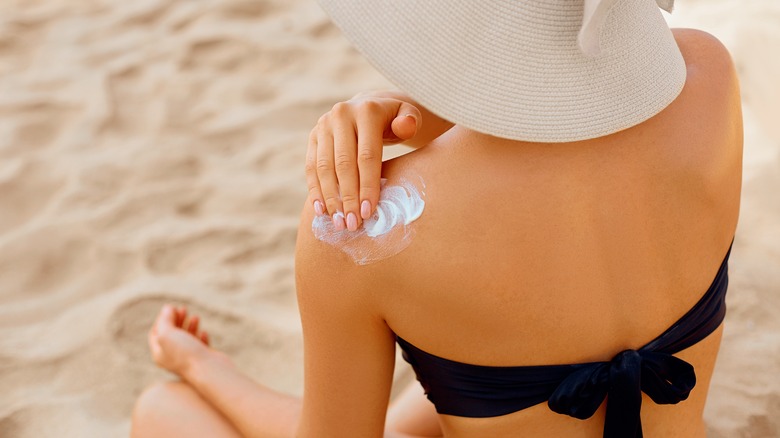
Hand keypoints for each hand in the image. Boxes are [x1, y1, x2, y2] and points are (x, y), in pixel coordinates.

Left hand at [148, 304, 223, 377]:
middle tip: (183, 309)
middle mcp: (171, 358)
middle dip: (176, 320)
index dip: (162, 319)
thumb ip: (164, 320)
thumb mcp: (167, 334)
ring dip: (190, 325)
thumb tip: (167, 309)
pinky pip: (199, 345)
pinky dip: (200, 336)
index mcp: (159, 354)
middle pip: (171, 335)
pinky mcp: (201, 359)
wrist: (208, 369)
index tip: (171, 309)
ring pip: (186, 339)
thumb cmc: (185, 353)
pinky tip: (204, 332)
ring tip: (196, 317)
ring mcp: (187, 359)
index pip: (155, 333)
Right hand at [306, 94, 421, 231]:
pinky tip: (321, 211)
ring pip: (324, 168)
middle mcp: (341, 115)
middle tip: (353, 224)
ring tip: (339, 222)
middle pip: (343, 164)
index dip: (367, 186)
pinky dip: (315, 190)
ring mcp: (323, 125)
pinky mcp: (313, 136)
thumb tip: (405, 126)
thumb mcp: (408, 116)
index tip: (369, 212)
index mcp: (366, 111)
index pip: (367, 155)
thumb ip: (410, 121)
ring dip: (330, 198)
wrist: (369, 107)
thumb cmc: (394, 120)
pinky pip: (311, 167)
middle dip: (348, 197)